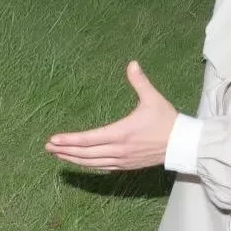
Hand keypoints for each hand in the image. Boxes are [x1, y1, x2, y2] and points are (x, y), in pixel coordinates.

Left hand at [46, 61, 177, 170]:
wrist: (181, 145)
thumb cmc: (167, 121)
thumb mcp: (153, 98)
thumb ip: (140, 82)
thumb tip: (132, 63)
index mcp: (121, 133)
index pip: (89, 139)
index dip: (70, 140)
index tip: (53, 139)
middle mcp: (118, 150)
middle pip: (85, 153)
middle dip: (65, 150)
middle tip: (48, 147)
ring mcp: (122, 160)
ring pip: (92, 163)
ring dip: (73, 159)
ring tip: (58, 154)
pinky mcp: (126, 165)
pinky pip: (102, 167)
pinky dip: (88, 164)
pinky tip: (80, 161)